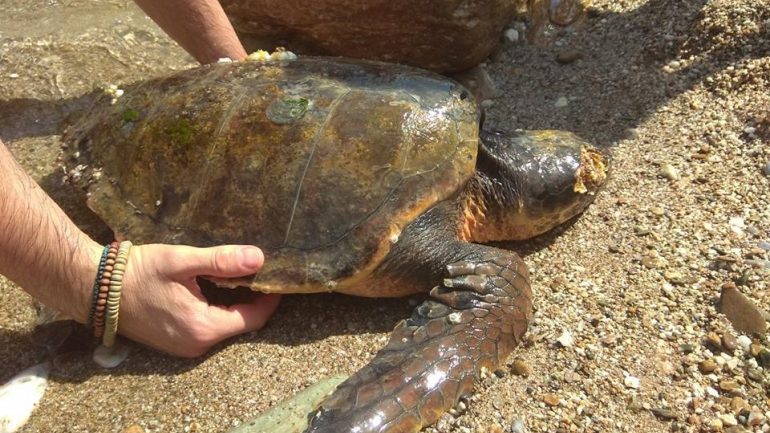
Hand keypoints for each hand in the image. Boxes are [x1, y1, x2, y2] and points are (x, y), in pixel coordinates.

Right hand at [117, 244, 280, 356]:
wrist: (93, 287)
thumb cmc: (137, 272)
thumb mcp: (181, 261)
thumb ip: (221, 261)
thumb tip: (258, 258)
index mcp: (203, 327)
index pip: (254, 318)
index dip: (270, 298)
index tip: (278, 276)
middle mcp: (196, 344)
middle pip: (241, 323)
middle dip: (253, 298)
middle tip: (259, 270)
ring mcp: (184, 346)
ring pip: (224, 325)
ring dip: (234, 303)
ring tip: (240, 274)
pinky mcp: (174, 341)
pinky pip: (206, 327)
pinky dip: (217, 309)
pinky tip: (215, 286)